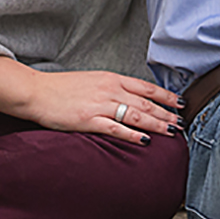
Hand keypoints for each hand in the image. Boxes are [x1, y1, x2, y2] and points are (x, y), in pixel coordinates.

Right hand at [0, 55, 182, 143]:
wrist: (37, 92)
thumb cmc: (62, 88)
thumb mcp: (92, 81)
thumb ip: (111, 88)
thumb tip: (130, 98)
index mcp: (111, 78)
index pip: (146, 86)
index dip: (165, 95)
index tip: (180, 102)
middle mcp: (110, 89)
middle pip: (145, 101)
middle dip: (166, 112)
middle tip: (182, 122)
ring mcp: (99, 105)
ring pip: (135, 114)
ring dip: (156, 123)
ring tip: (171, 131)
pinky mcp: (88, 120)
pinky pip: (115, 128)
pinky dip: (131, 134)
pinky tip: (144, 140)